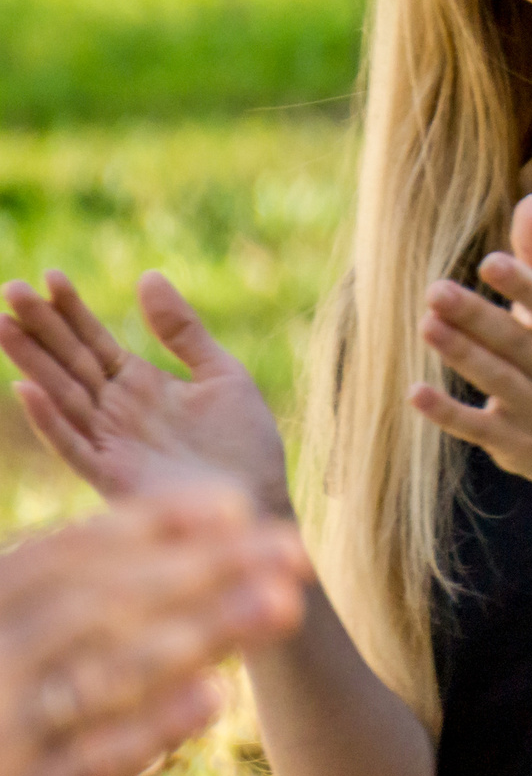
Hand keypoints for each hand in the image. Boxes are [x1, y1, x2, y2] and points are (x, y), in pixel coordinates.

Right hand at [0, 486, 307, 775]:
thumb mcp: (4, 640)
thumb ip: (46, 607)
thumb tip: (170, 549)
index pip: (58, 559)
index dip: (146, 525)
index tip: (233, 503)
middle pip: (98, 607)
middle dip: (201, 571)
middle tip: (291, 547)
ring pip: (97, 676)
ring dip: (194, 635)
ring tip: (280, 605)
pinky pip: (79, 769)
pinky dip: (144, 731)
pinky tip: (212, 700)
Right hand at [1, 272, 290, 518]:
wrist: (262, 501)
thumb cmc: (245, 444)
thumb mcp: (222, 374)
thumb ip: (183, 331)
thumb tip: (147, 275)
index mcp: (140, 386)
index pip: (94, 341)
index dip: (72, 310)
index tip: (50, 275)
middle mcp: (116, 411)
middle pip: (69, 362)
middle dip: (39, 327)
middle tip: (11, 288)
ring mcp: (111, 443)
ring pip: (61, 395)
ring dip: (31, 362)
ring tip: (2, 325)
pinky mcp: (113, 476)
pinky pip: (74, 445)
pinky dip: (50, 419)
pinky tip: (26, 389)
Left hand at [408, 196, 531, 533]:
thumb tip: (531, 199)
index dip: (523, 284)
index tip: (491, 260)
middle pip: (514, 341)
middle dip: (476, 316)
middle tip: (435, 289)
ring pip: (496, 380)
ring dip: (461, 354)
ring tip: (425, 326)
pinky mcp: (510, 441)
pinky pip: (477, 426)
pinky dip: (447, 412)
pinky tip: (415, 392)